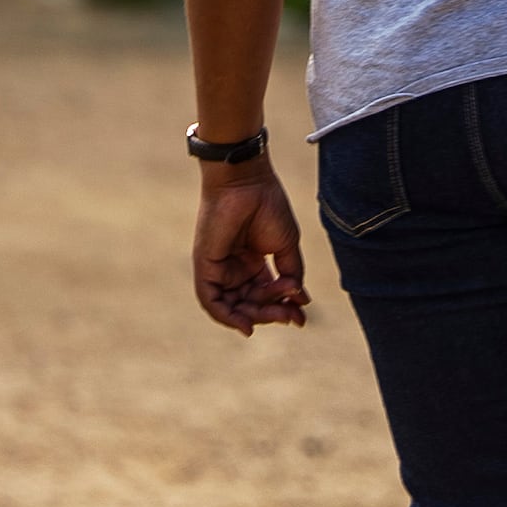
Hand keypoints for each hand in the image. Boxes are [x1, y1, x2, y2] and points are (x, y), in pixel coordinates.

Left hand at [193, 164, 307, 334]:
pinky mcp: (205, 267)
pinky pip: (211, 301)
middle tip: (291, 315)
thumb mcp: (286, 247)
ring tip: (278, 313)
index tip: (301, 316)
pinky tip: (246, 324)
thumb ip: (291, 275)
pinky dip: (226, 317)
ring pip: (233, 307)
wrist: (247, 182)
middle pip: (249, 304)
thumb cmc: (267, 206)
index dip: (282, 308)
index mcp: (252, 262)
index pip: (265, 295)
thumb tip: (302, 301)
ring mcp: (218, 268)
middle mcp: (234, 269)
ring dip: (255, 316)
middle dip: (271, 313)